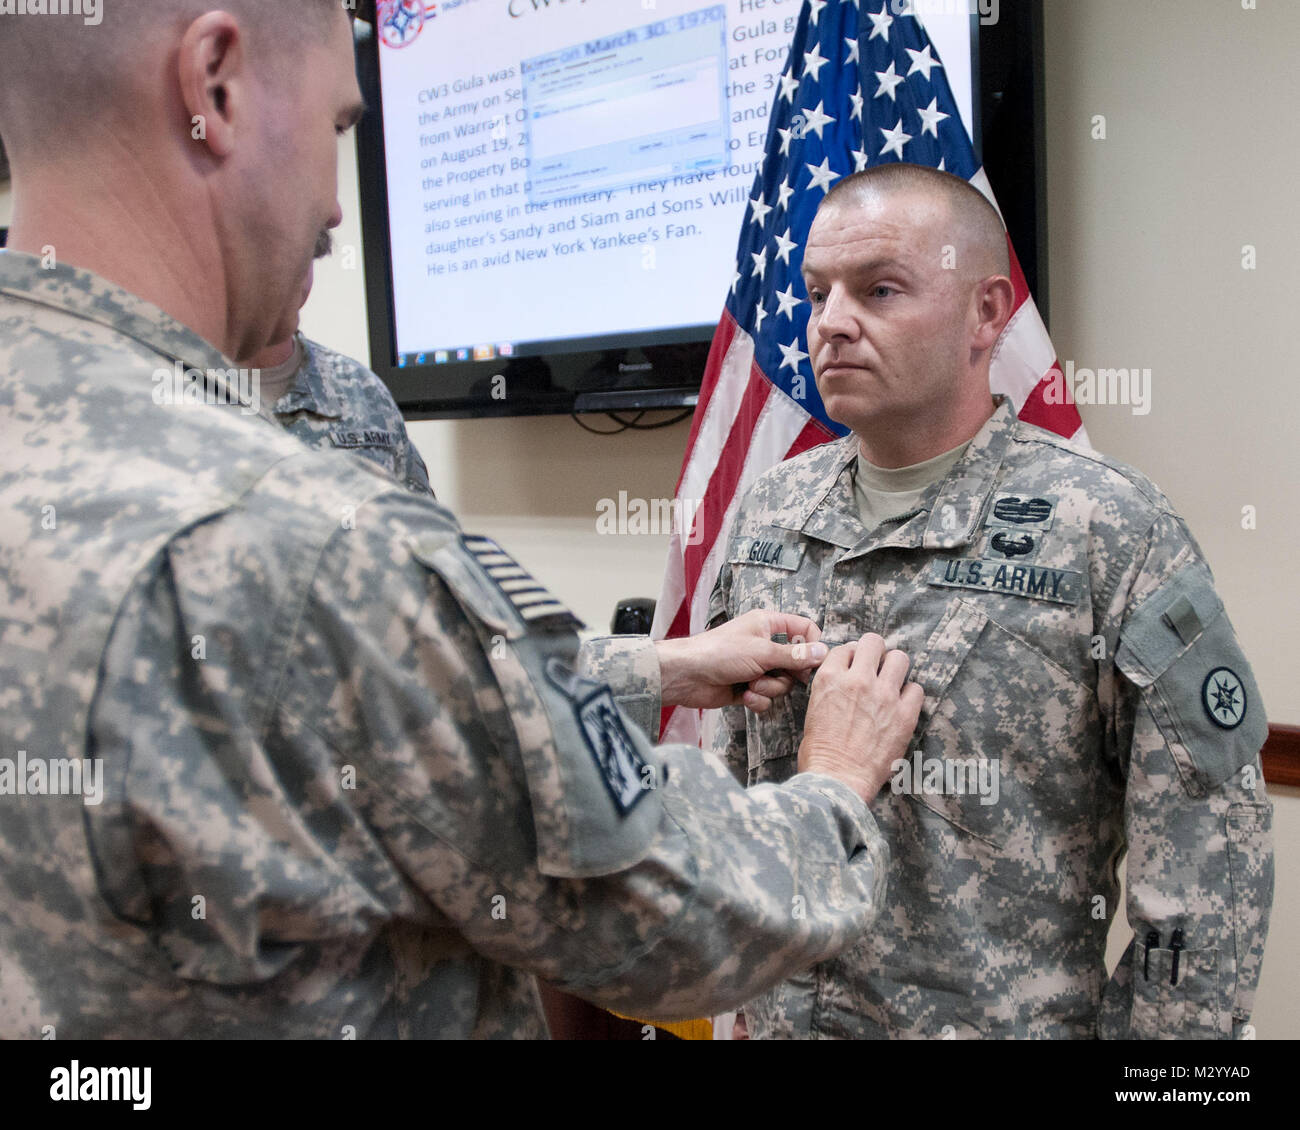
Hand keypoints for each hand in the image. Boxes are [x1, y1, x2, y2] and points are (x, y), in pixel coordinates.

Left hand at [654, 609, 826, 712]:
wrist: (688, 676)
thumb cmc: (720, 653)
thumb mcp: (763, 652)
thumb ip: (795, 656)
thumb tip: (823, 652)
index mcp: (768, 624)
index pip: (803, 629)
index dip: (812, 645)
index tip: (814, 662)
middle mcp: (765, 644)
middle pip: (796, 662)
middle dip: (787, 674)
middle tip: (781, 675)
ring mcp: (757, 667)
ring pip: (782, 682)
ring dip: (769, 687)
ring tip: (751, 684)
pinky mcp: (749, 686)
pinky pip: (767, 696)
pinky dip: (758, 698)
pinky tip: (744, 695)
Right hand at [797, 633, 923, 804]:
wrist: (837, 779)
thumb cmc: (820, 752)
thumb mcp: (813, 709)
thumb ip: (830, 688)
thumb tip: (844, 680)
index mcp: (830, 678)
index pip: (845, 648)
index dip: (851, 657)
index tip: (854, 666)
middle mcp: (858, 680)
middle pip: (873, 642)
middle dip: (874, 653)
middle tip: (875, 667)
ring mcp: (884, 695)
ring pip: (900, 658)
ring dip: (895, 668)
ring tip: (891, 682)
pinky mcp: (904, 714)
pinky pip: (917, 689)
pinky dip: (910, 695)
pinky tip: (901, 705)